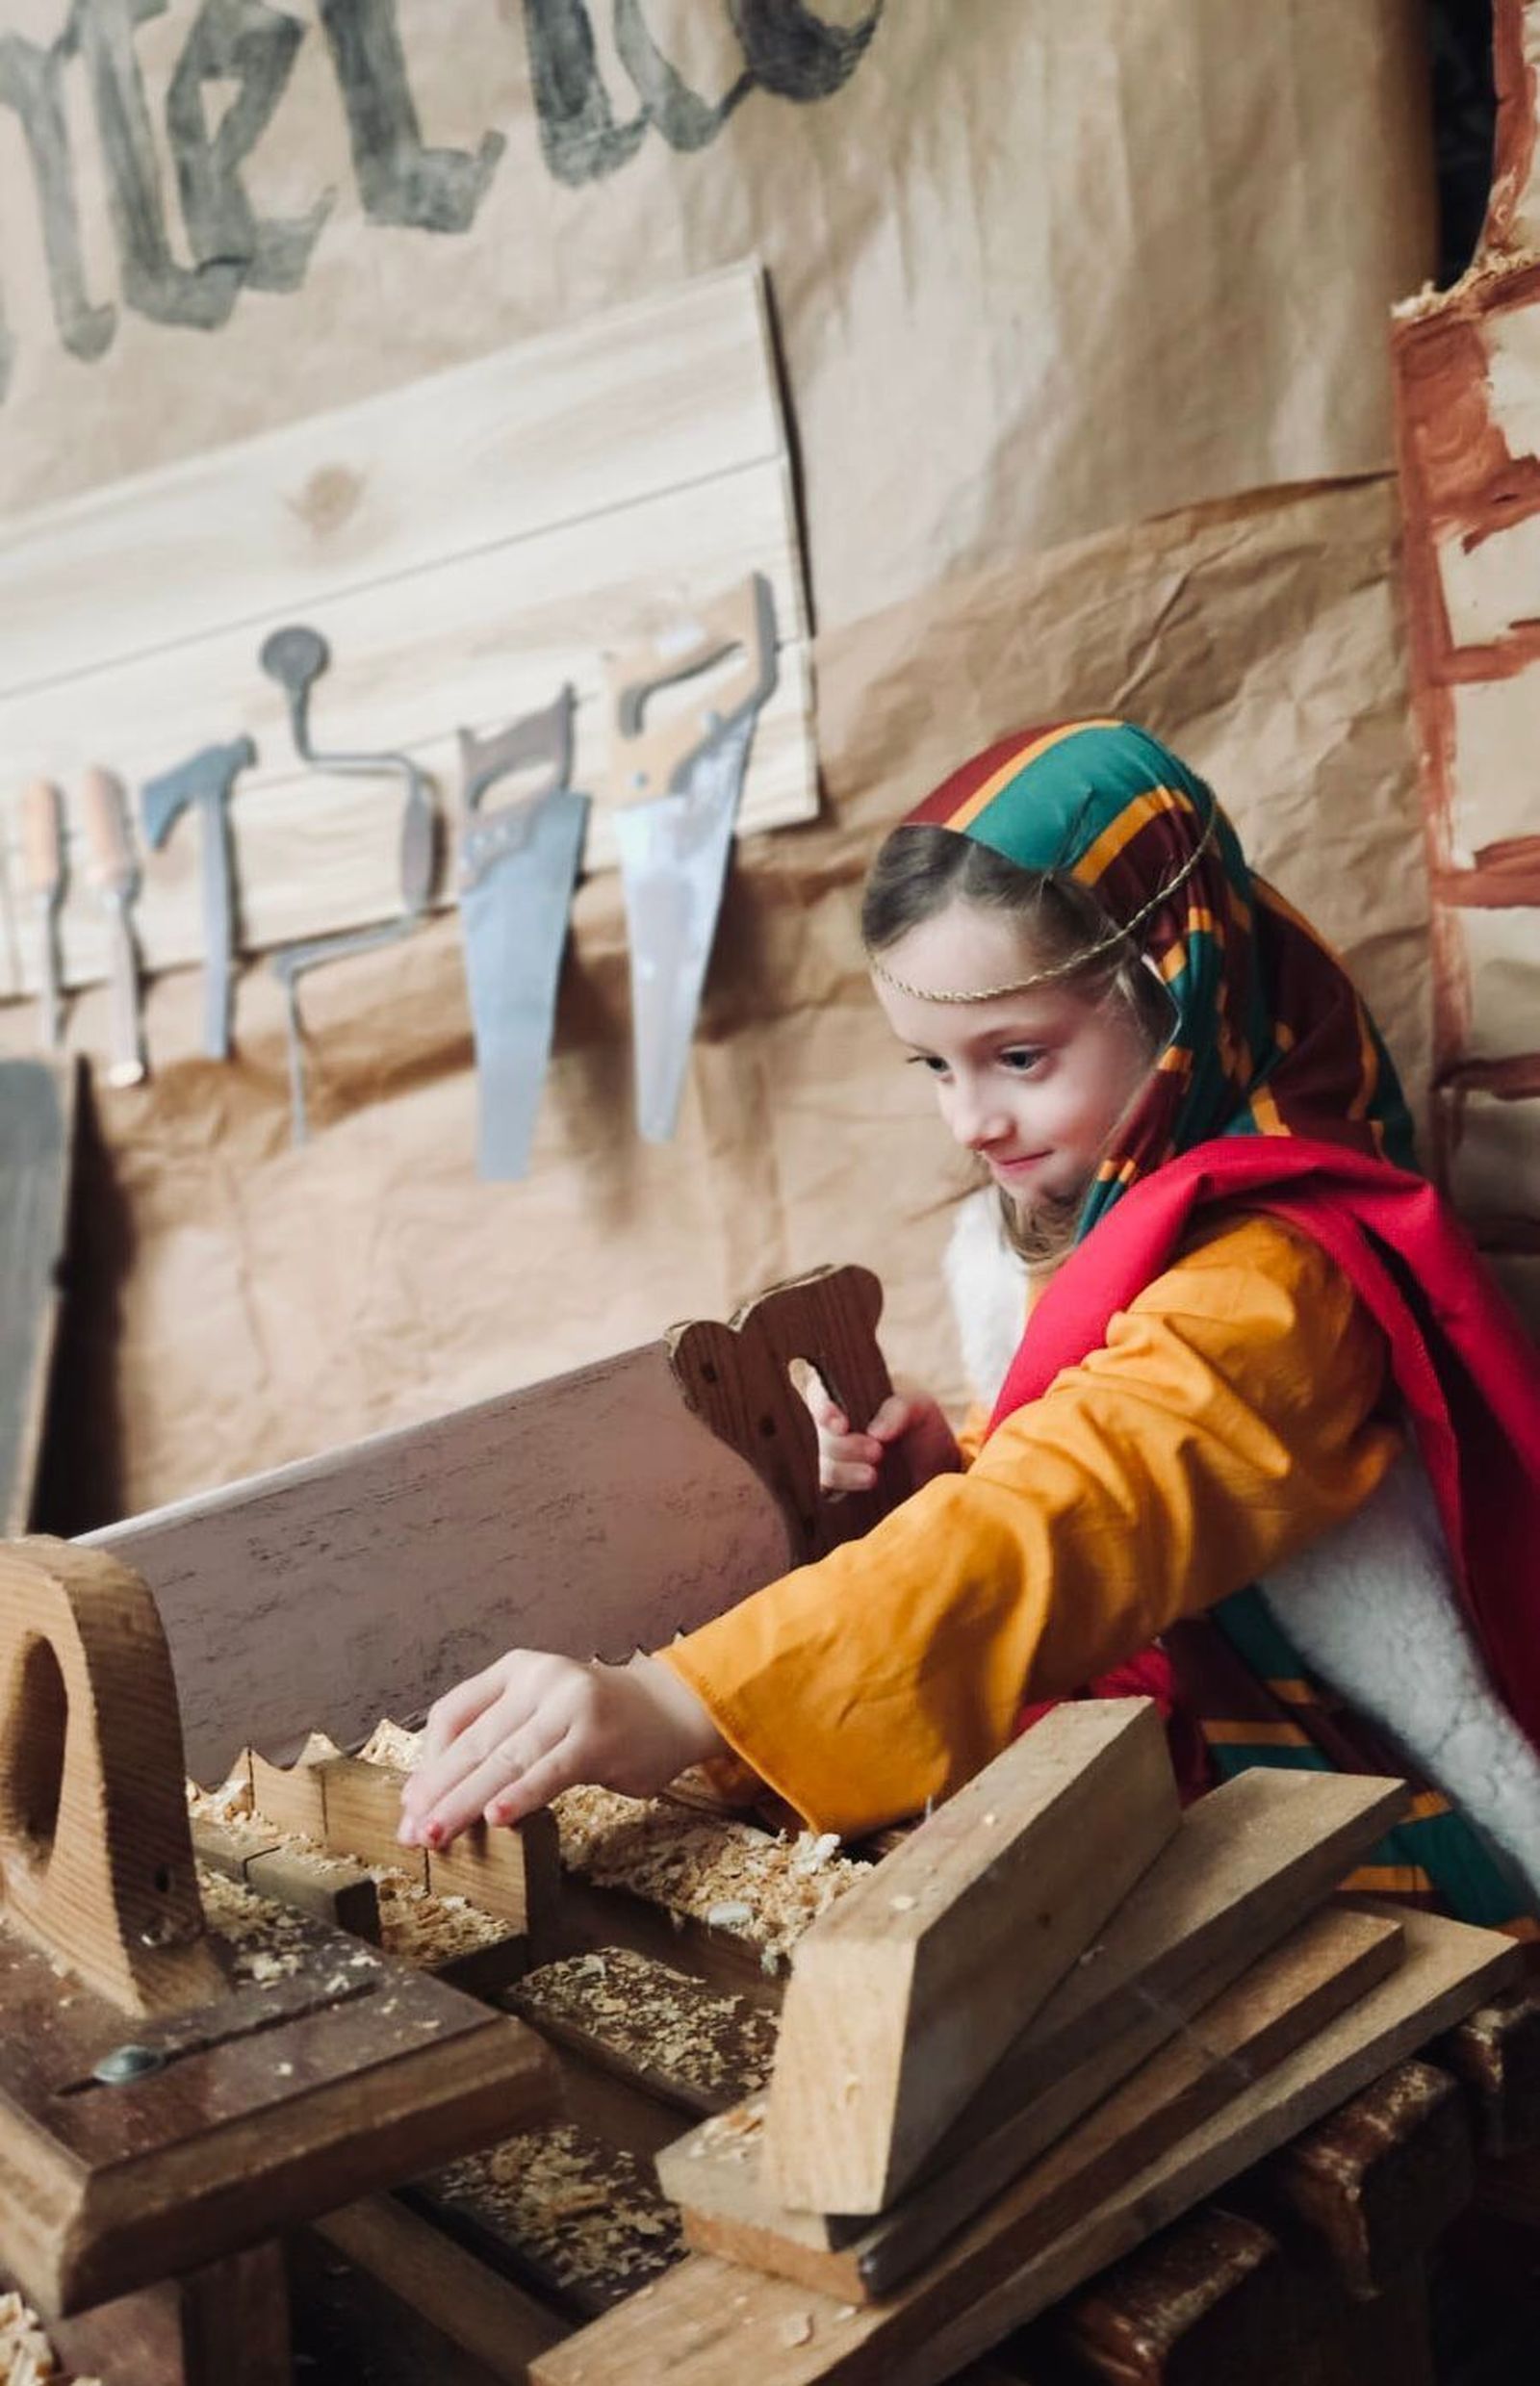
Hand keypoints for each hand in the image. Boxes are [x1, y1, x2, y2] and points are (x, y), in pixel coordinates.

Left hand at [396, 1650, 724, 1848]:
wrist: (670, 1710)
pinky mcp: (597, 1737)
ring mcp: (570, 1705)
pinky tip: (496, 1818)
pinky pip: (549, 1771)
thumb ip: (496, 1738)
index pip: (454, 1713)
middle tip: (410, 1831)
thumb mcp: (539, 1711)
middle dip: (438, 1790)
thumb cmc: (596, 1719)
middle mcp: (539, 1678)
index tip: (411, 1802)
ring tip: (436, 1833)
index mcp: (515, 1670)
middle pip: (474, 1741)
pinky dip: (520, 1795)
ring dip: (465, 1801)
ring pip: (505, 1760)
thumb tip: (433, 1793)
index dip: (428, 1761)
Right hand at [805, 1377, 961, 1494]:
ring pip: (823, 1467)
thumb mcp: (920, 1409)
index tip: (841, 1425)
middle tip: (877, 1452)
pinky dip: (842, 1492)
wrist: (939, 1473)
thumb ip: (900, 1410)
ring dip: (845, 1472)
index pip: (818, 1395)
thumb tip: (876, 1432)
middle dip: (844, 1446)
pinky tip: (865, 1492)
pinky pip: (827, 1493)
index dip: (822, 1408)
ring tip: (873, 1476)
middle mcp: (834, 1431)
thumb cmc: (924, 1431)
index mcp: (847, 1401)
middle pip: (820, 1436)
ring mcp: (835, 1462)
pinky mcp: (841, 1492)